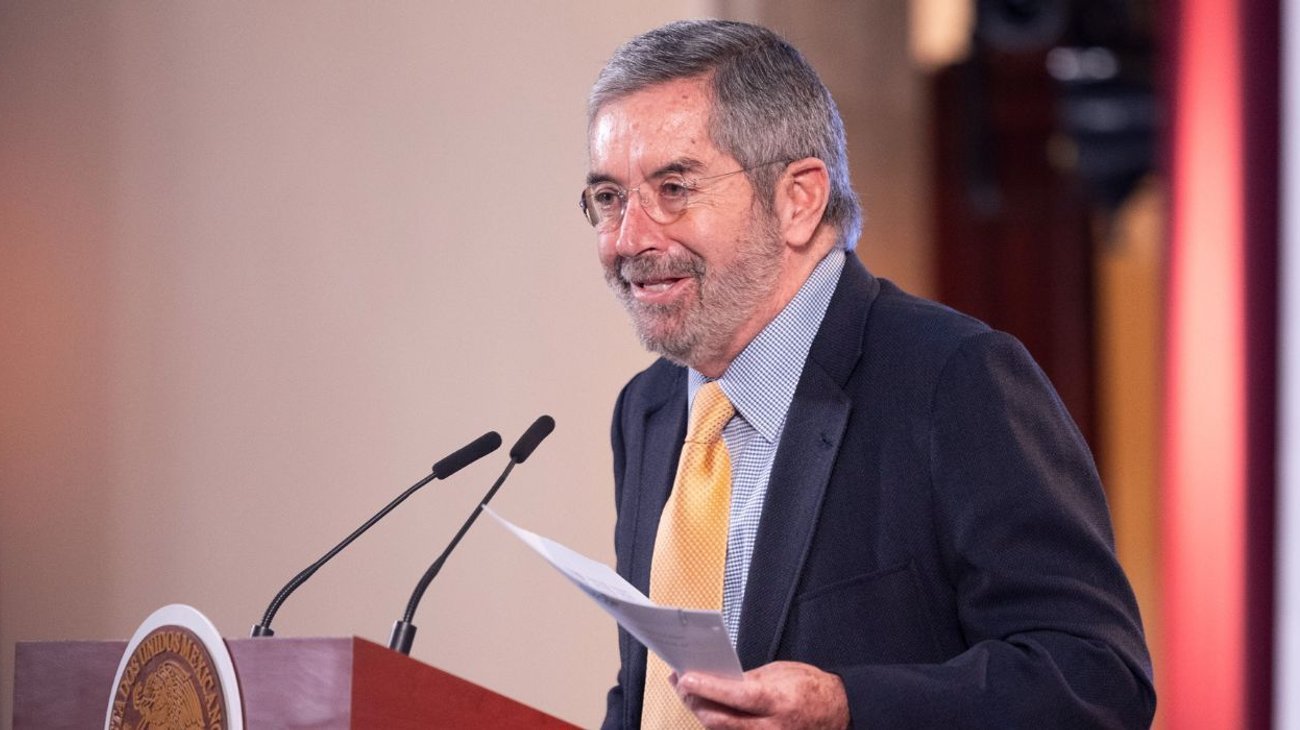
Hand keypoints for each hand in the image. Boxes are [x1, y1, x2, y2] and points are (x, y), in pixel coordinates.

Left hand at [672, 661, 848, 728]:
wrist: (836, 712)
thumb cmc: (810, 688)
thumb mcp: (780, 673)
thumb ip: (749, 679)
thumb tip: (717, 679)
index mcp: (777, 702)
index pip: (736, 696)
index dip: (708, 687)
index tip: (686, 677)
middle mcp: (770, 728)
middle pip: (721, 720)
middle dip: (695, 702)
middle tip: (680, 683)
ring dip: (701, 712)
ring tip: (688, 693)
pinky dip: (715, 723)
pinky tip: (706, 708)